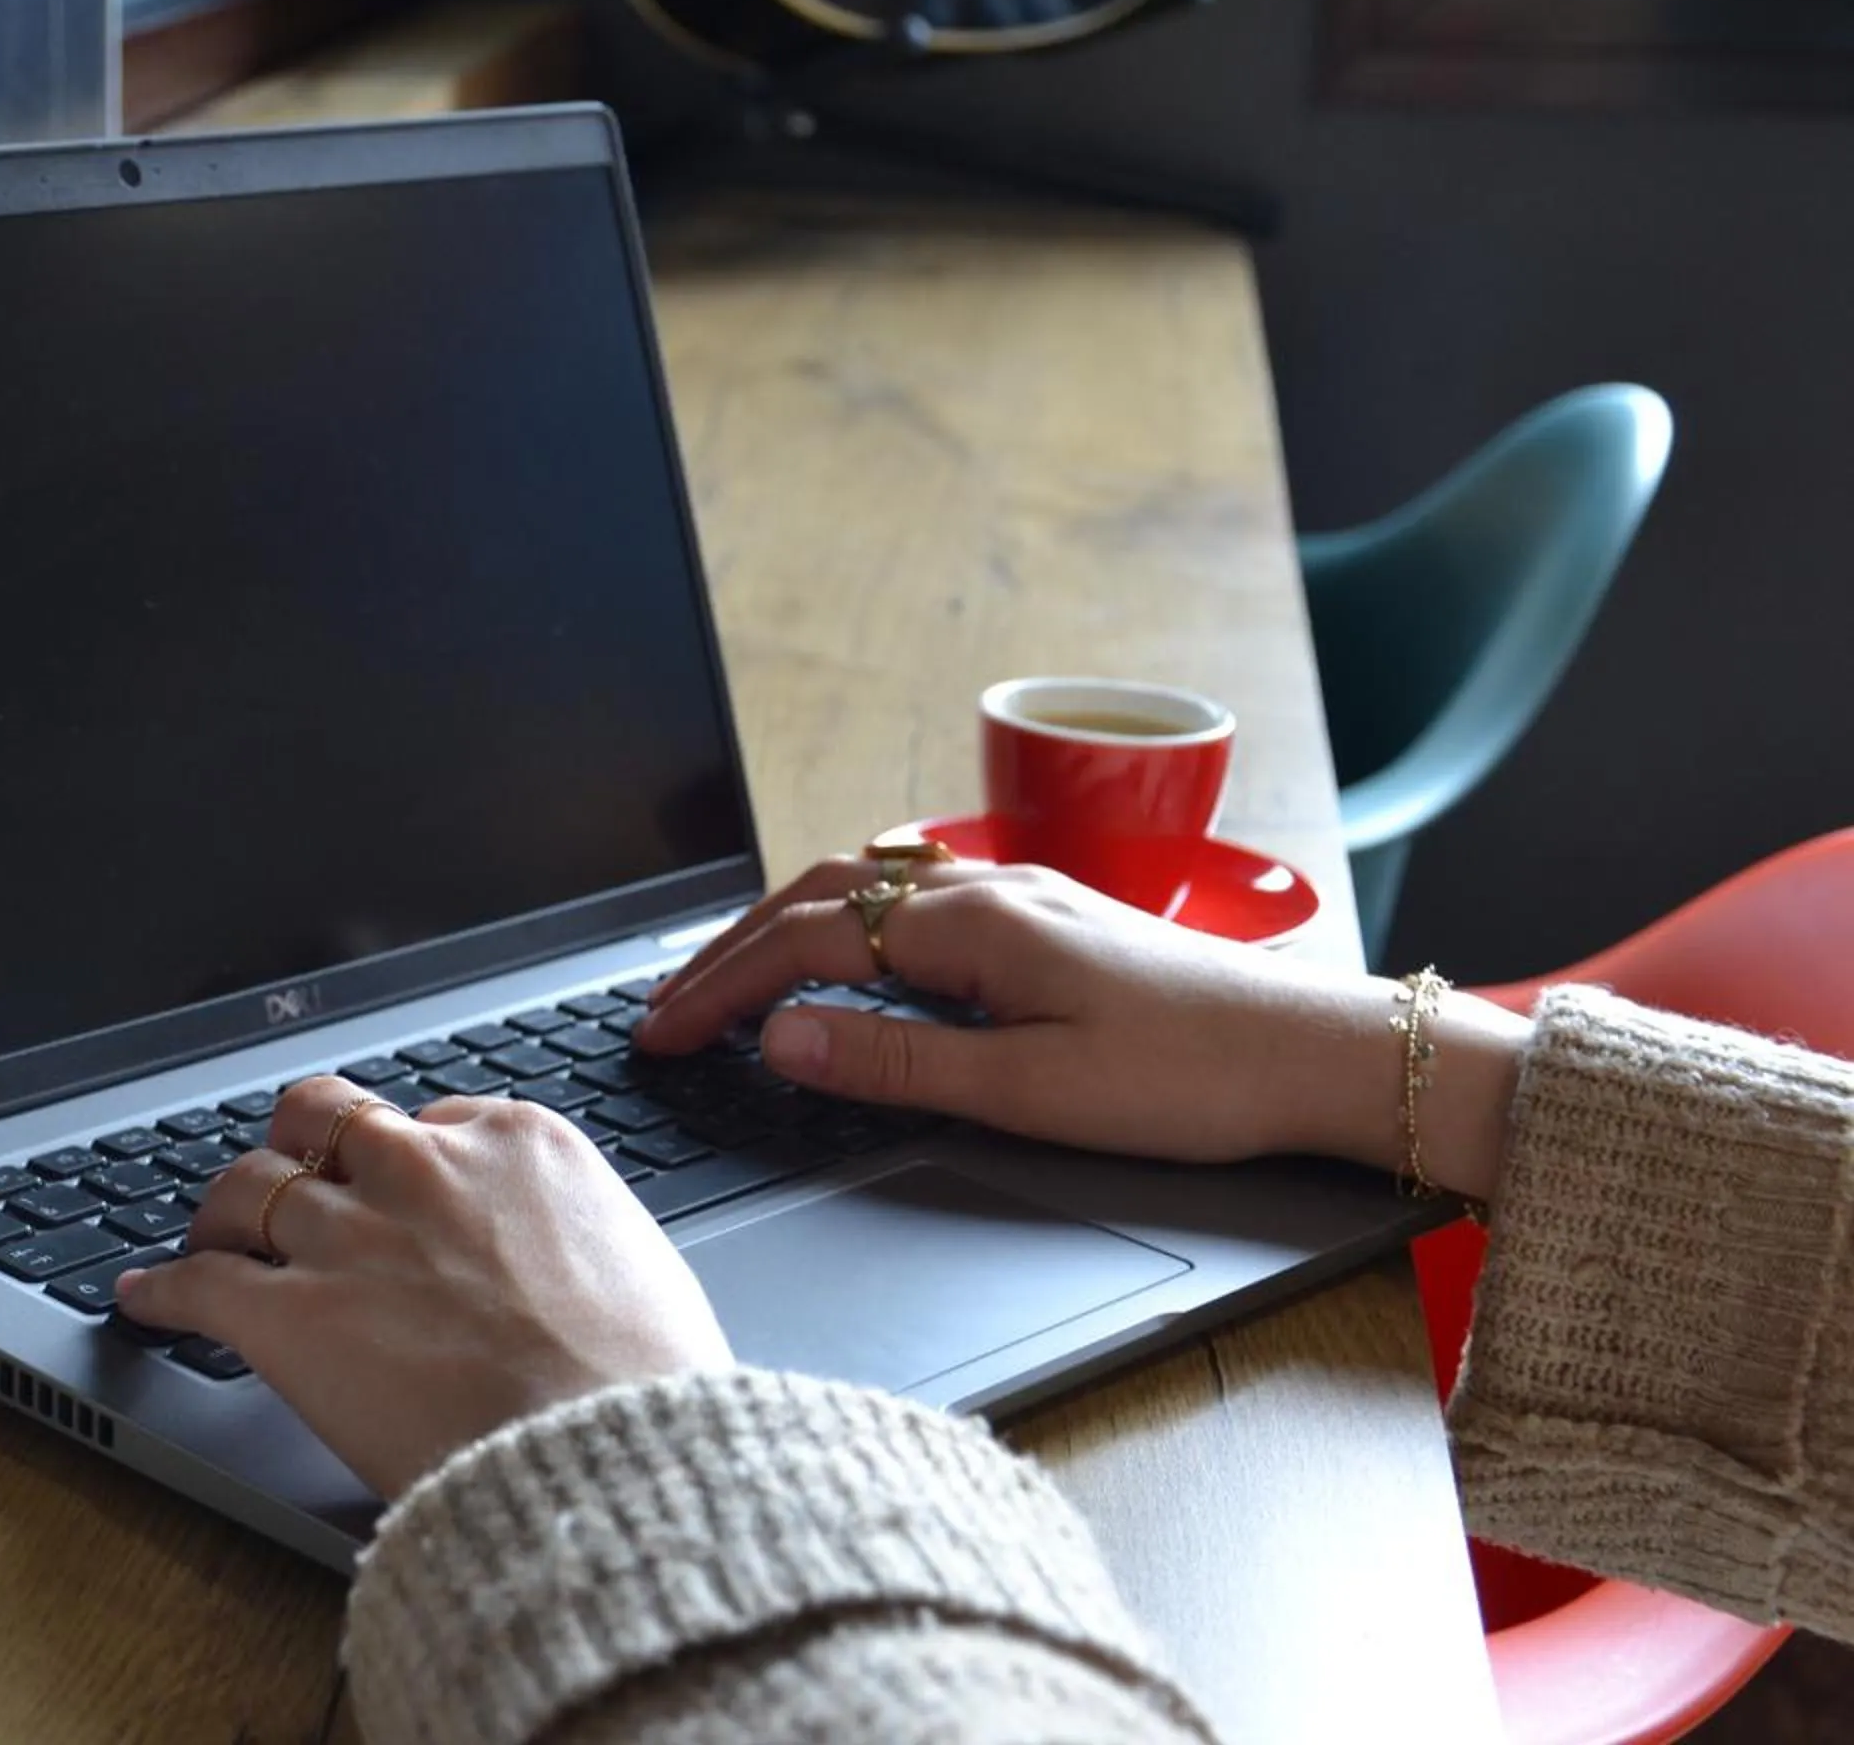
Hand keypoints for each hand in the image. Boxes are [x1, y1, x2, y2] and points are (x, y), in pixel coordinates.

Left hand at [114, 1075, 732, 1496]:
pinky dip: (163, 1291)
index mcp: (515, 1144)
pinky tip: (146, 1299)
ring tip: (211, 1239)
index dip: (400, 1161)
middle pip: (320, 1120)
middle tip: (288, 1179)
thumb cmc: (643, 1387)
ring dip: (222, 1214)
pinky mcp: (288, 1314)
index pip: (427, 1119)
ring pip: (245, 1186)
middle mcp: (422, 1170)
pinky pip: (199, 1284)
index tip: (391, 1193)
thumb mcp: (635, 1263)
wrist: (607, 1461)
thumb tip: (550, 1260)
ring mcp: (349, 1236)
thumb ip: (568, 1234)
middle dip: (297, 1145)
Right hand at [636, 854, 1529, 1201]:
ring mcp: (1020, 897)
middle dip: (730, 951)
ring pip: (864, 888)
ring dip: (782, 928)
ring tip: (728, 979)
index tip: (660, 1038)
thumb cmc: (1194, 1080)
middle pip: (820, 899)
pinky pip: (912, 897)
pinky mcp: (1050, 919)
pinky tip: (846, 953)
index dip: (719, 990)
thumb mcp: (1033, 1092)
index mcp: (973, 927)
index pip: (805, 946)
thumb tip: (785, 1038)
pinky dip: (844, 920)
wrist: (1320, 1054)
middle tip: (666, 1013)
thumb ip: (899, 1061)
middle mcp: (988, 892)